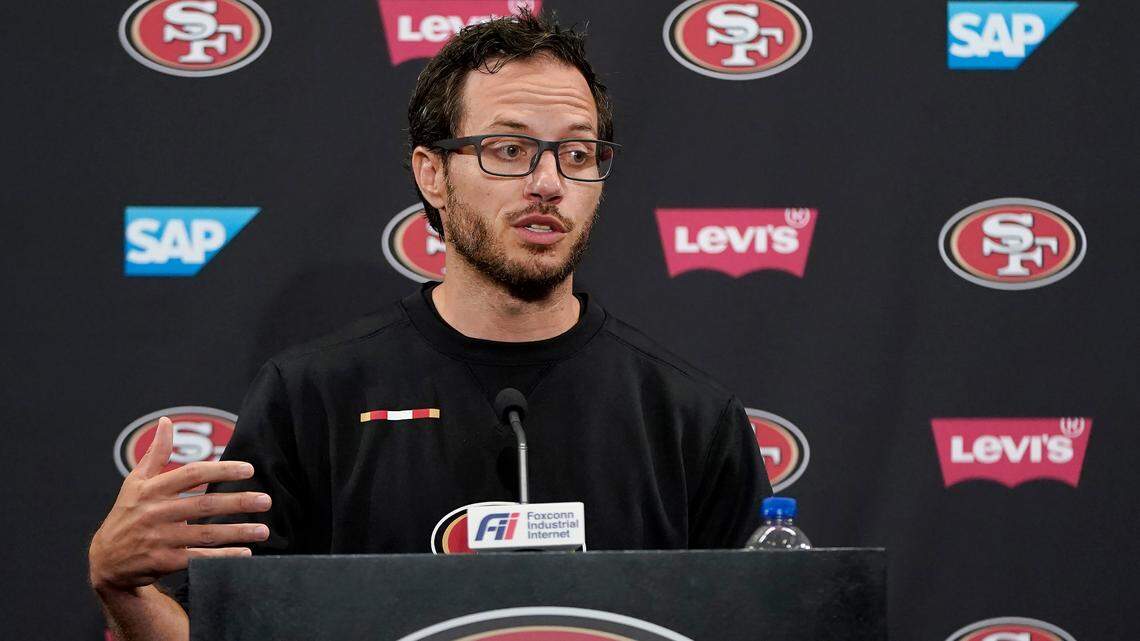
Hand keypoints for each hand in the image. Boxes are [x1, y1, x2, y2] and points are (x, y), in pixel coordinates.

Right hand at [88, 417, 271, 592]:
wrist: (105, 560)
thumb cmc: (127, 514)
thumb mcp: (135, 482)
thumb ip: (156, 453)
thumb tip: (166, 421)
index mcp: (152, 489)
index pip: (192, 474)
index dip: (222, 470)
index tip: (249, 469)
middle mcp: (156, 513)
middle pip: (204, 505)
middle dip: (238, 502)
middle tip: (266, 500)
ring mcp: (159, 539)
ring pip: (205, 534)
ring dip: (238, 532)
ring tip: (263, 530)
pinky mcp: (162, 562)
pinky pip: (198, 559)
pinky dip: (222, 557)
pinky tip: (244, 553)